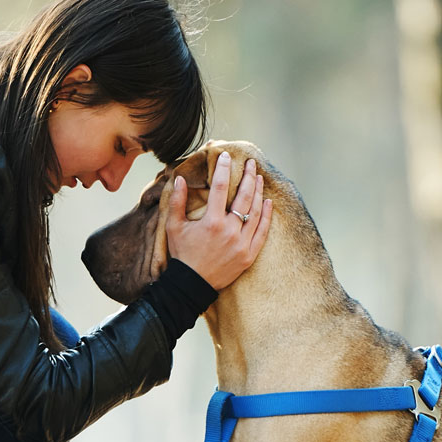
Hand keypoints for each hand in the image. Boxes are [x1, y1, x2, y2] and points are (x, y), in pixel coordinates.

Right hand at [166, 151, 273, 289]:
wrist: (192, 285)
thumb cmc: (182, 255)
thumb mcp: (174, 227)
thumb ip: (177, 202)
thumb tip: (179, 178)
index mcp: (211, 222)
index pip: (219, 188)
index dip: (223, 169)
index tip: (226, 156)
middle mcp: (229, 231)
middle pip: (243, 197)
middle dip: (248, 176)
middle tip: (251, 163)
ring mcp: (241, 244)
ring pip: (254, 212)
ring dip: (258, 192)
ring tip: (259, 178)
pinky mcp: (248, 255)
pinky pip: (261, 231)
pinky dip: (265, 216)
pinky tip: (267, 202)